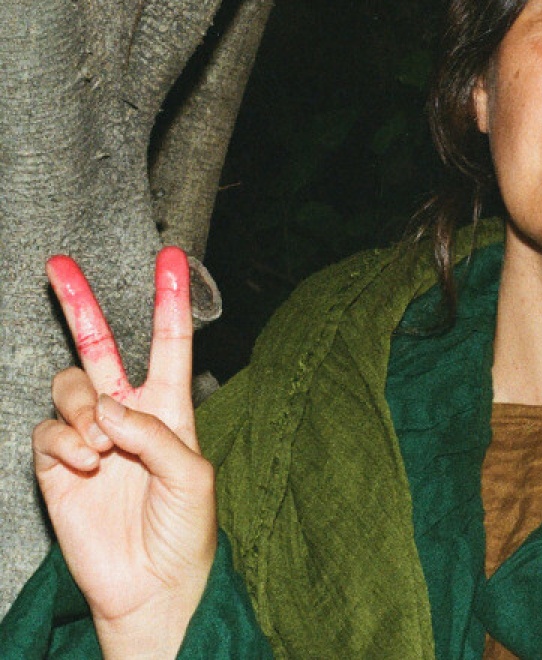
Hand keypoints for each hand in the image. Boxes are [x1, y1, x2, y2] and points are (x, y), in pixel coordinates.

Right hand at [33, 247, 215, 658]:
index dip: (169, 299)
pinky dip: (65, 442)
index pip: (169, 342)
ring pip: (69, 387)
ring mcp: (90, 437)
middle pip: (99, 345)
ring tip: (102, 447)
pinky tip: (85, 465)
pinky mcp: (57, 465)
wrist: (152, 584)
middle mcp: (127, 414)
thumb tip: (109, 410)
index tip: (170, 256)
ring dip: (82, 408)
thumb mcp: (193, 477)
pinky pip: (48, 431)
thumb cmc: (186, 530)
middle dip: (80, 303)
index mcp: (170, 408)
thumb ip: (156, 435)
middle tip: (58, 264)